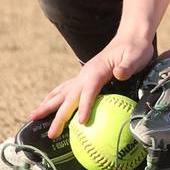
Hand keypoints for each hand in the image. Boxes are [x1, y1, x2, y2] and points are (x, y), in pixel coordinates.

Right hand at [30, 32, 154, 137]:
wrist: (131, 35)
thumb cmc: (136, 47)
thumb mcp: (136, 55)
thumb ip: (127, 65)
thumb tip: (119, 74)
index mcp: (97, 70)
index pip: (88, 91)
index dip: (83, 106)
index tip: (80, 123)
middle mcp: (86, 73)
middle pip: (69, 96)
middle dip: (58, 115)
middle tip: (50, 134)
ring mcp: (84, 74)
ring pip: (62, 92)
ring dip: (48, 105)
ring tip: (33, 117)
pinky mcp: (86, 76)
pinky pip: (68, 89)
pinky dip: (57, 99)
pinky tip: (51, 106)